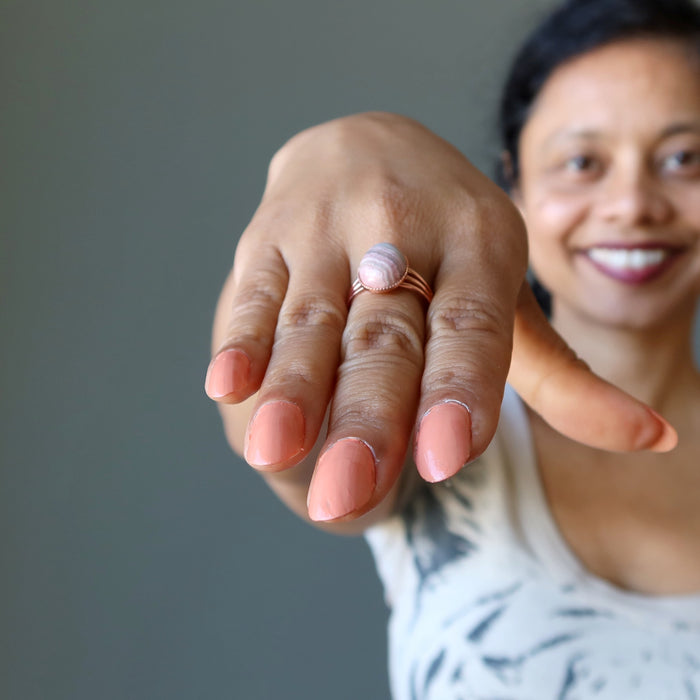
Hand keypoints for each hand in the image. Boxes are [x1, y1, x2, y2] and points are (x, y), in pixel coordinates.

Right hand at [205, 113, 675, 527]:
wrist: (366, 142)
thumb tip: (655, 437)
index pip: (472, 325)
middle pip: (387, 335)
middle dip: (368, 414)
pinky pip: (256, 293)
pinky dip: (242, 340)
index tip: (446, 455)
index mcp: (478, 244)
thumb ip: (564, 375)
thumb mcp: (509, 294)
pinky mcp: (271, 237)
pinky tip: (228, 386)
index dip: (459, 389)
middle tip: (349, 490)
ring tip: (275, 449)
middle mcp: (403, 228)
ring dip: (293, 386)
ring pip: (312, 319)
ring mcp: (328, 230)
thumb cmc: (447, 240)